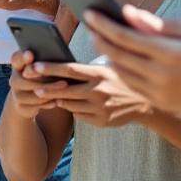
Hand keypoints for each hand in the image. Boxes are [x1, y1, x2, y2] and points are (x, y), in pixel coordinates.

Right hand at [7, 49, 57, 119]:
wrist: (27, 99)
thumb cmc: (41, 76)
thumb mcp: (43, 66)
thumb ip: (46, 58)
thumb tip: (60, 52)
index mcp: (19, 64)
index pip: (16, 58)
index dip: (22, 56)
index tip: (31, 54)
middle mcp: (14, 78)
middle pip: (25, 78)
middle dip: (44, 78)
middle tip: (61, 78)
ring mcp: (16, 93)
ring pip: (31, 93)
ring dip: (48, 91)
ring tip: (63, 88)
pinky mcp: (20, 107)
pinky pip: (33, 106)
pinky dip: (46, 103)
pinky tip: (56, 101)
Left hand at [30, 60, 151, 127]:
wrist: (146, 104)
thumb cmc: (123, 79)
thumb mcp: (111, 66)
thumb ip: (91, 65)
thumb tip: (67, 59)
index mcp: (100, 73)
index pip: (70, 70)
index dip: (50, 68)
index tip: (34, 66)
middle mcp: (99, 91)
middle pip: (65, 90)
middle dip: (47, 88)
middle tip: (33, 86)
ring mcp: (100, 108)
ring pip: (70, 104)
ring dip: (58, 100)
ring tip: (50, 95)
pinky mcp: (101, 121)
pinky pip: (79, 115)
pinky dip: (73, 109)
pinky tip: (71, 104)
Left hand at [86, 6, 180, 123]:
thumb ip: (161, 24)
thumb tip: (129, 14)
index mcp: (172, 53)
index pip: (126, 37)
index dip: (104, 24)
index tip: (90, 12)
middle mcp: (163, 76)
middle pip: (118, 55)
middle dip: (100, 38)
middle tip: (89, 23)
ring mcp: (161, 93)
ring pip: (122, 72)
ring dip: (108, 55)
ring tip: (101, 38)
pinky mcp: (162, 103)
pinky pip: (133, 85)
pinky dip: (122, 70)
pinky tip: (119, 58)